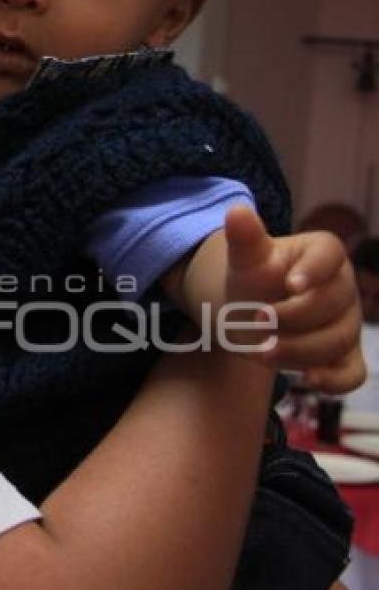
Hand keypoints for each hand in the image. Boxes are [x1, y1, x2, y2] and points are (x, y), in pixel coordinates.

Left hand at [224, 206, 364, 392]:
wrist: (250, 315)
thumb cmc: (253, 281)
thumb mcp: (244, 260)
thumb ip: (244, 238)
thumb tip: (236, 210)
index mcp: (324, 254)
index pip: (330, 256)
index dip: (314, 270)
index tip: (290, 284)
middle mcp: (344, 288)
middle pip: (333, 305)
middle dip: (293, 317)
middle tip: (257, 322)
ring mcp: (347, 324)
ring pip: (338, 341)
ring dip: (299, 350)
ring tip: (260, 352)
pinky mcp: (344, 357)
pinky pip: (351, 373)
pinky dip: (335, 380)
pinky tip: (309, 380)